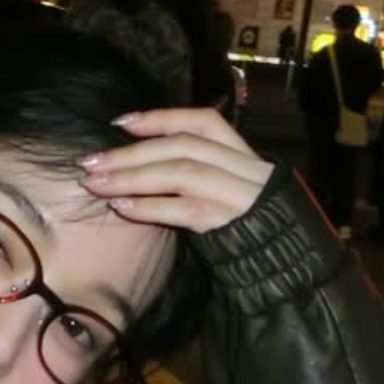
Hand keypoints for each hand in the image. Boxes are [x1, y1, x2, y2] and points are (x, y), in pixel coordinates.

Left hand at [78, 108, 274, 233]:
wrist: (293, 266)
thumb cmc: (252, 227)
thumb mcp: (233, 190)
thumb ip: (203, 172)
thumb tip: (143, 160)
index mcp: (246, 155)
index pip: (203, 122)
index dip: (162, 117)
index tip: (121, 122)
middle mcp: (247, 170)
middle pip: (183, 146)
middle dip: (133, 152)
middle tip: (91, 162)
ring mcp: (242, 196)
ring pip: (182, 173)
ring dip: (133, 178)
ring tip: (98, 185)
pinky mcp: (233, 225)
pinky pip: (185, 210)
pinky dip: (151, 207)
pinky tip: (123, 207)